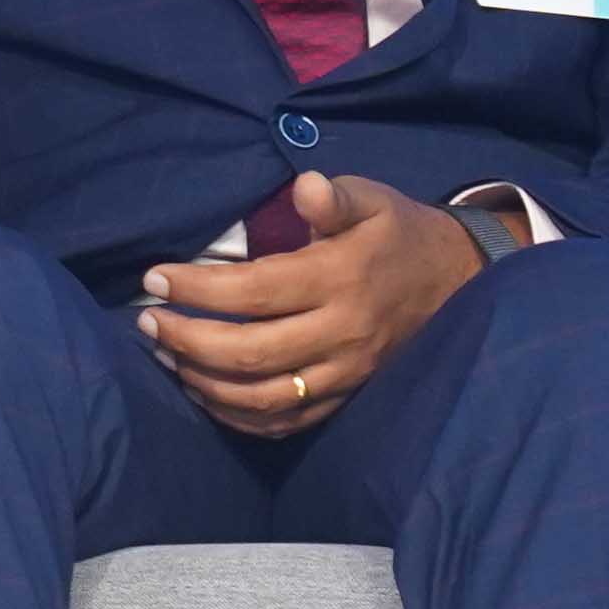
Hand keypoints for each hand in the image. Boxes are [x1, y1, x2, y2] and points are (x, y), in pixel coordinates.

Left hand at [135, 172, 482, 435]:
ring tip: (165, 357)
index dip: (198, 289)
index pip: (255, 292)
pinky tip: (205, 395)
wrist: (460, 283)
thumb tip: (304, 187)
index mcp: (341, 279)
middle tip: (148, 323)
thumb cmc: (399, 235)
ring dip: (205, 383)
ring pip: (264, 397)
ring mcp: (346, 373)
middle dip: (187, 341)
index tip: (154, 279)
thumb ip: (334, 198)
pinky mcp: (348, 396)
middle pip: (250, 353)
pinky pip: (287, 421)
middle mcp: (342, 333)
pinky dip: (239, 416)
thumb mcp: (373, 201)